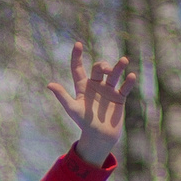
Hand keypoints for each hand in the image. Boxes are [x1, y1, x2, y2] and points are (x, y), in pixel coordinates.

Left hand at [44, 41, 135, 166]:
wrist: (100, 136)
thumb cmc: (84, 123)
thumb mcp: (73, 109)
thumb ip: (62, 96)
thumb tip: (49, 84)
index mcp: (82, 87)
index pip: (78, 68)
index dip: (77, 56)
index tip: (78, 44)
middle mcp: (96, 85)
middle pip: (98, 68)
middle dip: (102, 65)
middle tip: (106, 70)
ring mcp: (108, 90)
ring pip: (114, 74)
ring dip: (118, 67)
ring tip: (124, 61)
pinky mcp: (119, 97)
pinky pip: (125, 87)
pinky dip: (129, 82)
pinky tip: (131, 76)